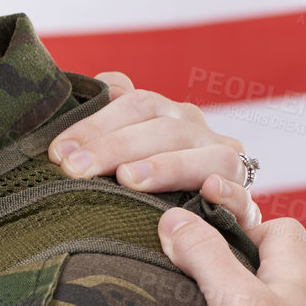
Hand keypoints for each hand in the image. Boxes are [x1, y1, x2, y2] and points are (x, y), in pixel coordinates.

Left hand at [50, 71, 258, 231]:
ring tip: (128, 179)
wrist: (204, 222)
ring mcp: (226, 165)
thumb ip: (112, 114)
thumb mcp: (126, 146)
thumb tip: (102, 83)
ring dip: (166, 166)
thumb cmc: (149, 183)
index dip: (95, 125)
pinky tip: (208, 191)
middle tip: (75, 170)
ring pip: (207, 156)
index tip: (58, 152)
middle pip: (163, 128)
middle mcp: (200, 134)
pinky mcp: (246, 205)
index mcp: (170, 115)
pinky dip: (229, 192)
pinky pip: (245, 196)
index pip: (136, 104)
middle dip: (114, 147)